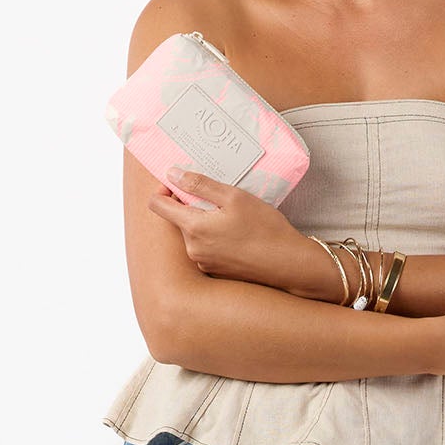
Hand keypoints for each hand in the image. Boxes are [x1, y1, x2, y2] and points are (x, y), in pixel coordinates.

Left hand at [147, 169, 329, 293]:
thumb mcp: (234, 197)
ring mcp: (202, 261)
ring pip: (192, 233)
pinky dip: (214, 237)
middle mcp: (192, 248)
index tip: (178, 183)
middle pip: (177, 219)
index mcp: (193, 228)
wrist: (287, 263)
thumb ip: (200, 184)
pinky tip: (236, 234)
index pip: (157, 205)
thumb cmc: (264, 228)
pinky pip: (204, 247)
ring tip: (232, 217)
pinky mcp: (214, 270)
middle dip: (190, 205)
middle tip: (218, 198)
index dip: (164, 190)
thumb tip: (172, 174)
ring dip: (204, 221)